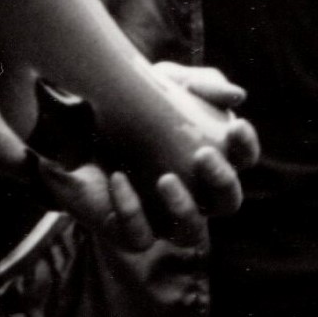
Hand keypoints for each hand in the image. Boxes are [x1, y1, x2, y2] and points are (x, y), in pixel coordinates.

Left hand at [0, 60, 255, 246]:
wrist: (71, 117)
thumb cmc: (129, 100)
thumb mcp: (163, 80)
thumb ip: (201, 83)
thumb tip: (238, 97)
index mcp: (209, 160)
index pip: (242, 160)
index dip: (246, 146)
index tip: (235, 125)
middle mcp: (193, 195)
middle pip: (227, 203)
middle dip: (221, 182)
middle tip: (202, 155)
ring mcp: (162, 216)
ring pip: (191, 233)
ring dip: (185, 209)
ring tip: (165, 178)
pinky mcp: (127, 229)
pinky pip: (138, 236)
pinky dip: (131, 210)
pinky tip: (118, 178)